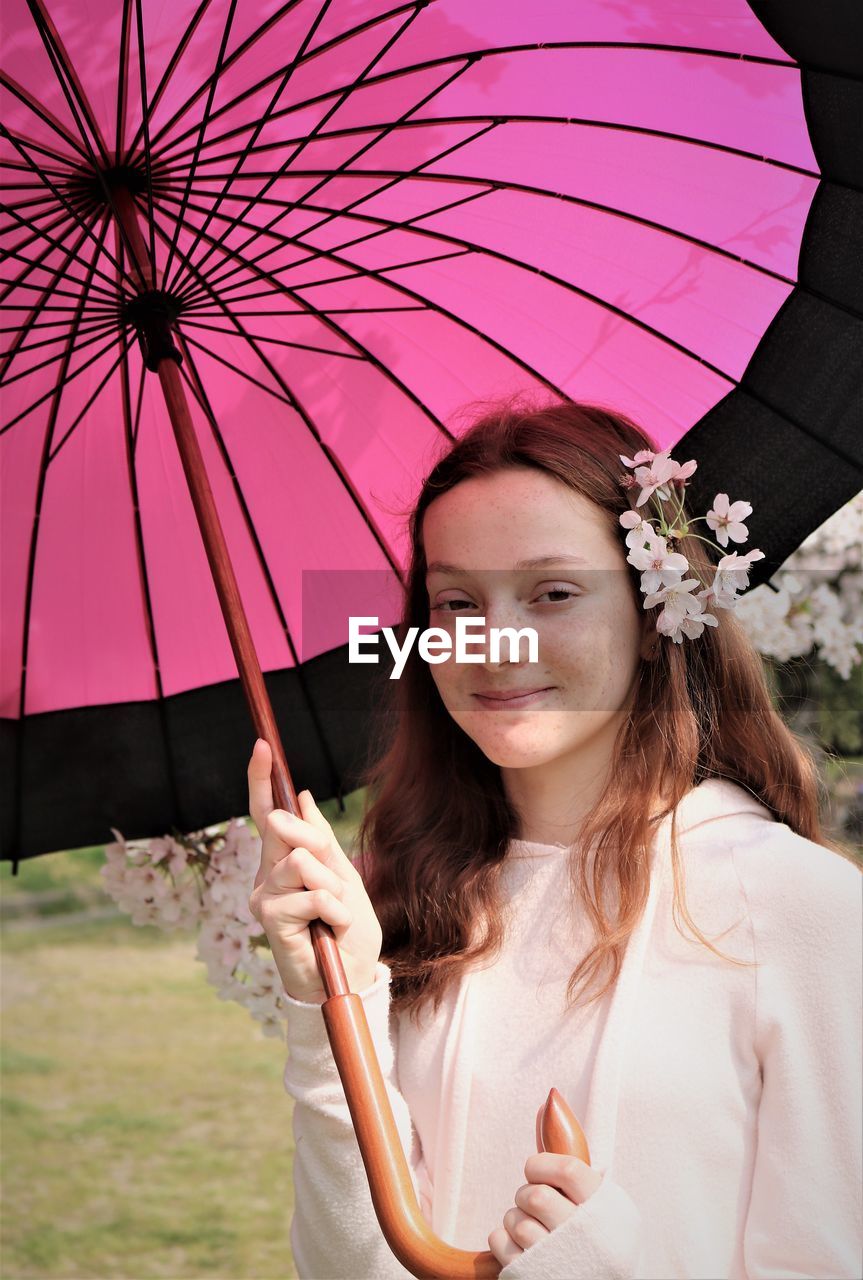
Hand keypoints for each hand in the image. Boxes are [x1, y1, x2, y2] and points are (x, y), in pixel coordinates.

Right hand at [247, 739, 382, 1003]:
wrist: (350, 977)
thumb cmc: (347, 929)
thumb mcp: (342, 876)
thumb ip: (319, 839)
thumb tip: (302, 795)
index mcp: (282, 862)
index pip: (266, 813)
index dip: (260, 779)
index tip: (262, 745)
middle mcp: (265, 876)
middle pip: (283, 828)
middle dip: (320, 848)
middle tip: (336, 885)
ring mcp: (263, 897)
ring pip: (301, 861)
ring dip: (333, 888)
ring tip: (335, 915)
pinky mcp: (269, 919)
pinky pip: (312, 895)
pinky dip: (335, 911)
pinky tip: (332, 931)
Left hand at [488, 1153, 602, 1268]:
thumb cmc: (596, 1239)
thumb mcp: (600, 1203)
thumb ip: (573, 1164)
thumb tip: (550, 1104)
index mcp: (605, 1213)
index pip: (568, 1171)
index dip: (543, 1165)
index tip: (535, 1170)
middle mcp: (584, 1239)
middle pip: (537, 1196)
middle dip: (526, 1194)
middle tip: (535, 1205)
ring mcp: (558, 1262)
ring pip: (515, 1220)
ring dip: (515, 1218)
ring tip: (532, 1228)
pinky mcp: (531, 1276)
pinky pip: (499, 1240)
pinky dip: (502, 1238)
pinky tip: (520, 1246)